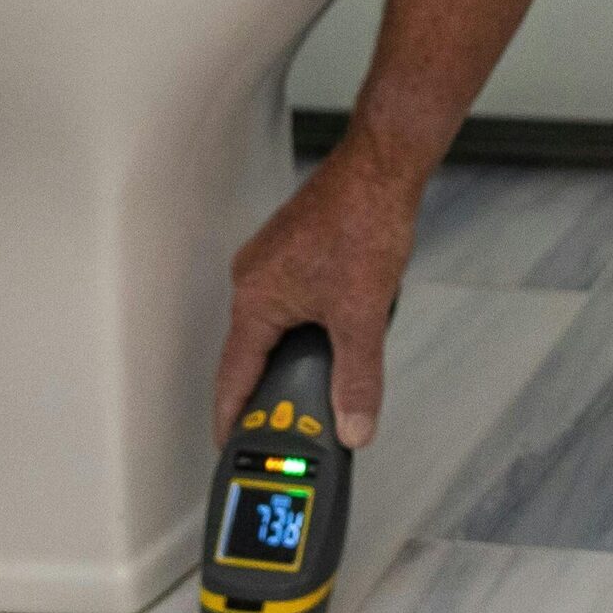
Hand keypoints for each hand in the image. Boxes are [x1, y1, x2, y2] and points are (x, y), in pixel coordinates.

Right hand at [213, 135, 419, 449]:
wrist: (381, 166)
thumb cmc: (362, 220)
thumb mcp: (362, 314)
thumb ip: (358, 378)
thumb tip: (354, 425)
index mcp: (256, 297)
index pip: (234, 375)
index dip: (233, 416)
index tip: (231, 446)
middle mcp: (254, 278)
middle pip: (253, 353)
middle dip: (272, 390)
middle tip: (291, 426)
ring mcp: (272, 261)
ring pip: (274, 327)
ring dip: (294, 356)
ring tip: (320, 386)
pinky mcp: (293, 250)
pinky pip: (290, 303)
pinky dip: (305, 328)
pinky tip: (336, 334)